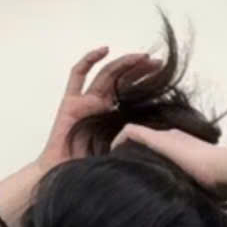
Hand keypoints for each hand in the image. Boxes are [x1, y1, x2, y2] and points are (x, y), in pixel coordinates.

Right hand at [36, 46, 162, 171]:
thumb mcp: (117, 152)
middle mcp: (98, 106)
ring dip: (124, 63)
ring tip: (141, 57)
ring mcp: (84, 102)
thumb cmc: (86, 169)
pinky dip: (89, 60)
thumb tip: (154, 135)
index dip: (146, 82)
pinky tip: (105, 50)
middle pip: (121, 80)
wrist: (62, 176)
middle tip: (157, 63)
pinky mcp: (69, 102)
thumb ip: (130, 140)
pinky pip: (77, 75)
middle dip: (140, 70)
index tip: (163, 75)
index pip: (130, 92)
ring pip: (106, 74)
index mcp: (110, 116)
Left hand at [109, 124, 226, 193]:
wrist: (221, 169)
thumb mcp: (195, 189)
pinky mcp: (156, 138)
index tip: (132, 177)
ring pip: (135, 137)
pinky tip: (111, 156)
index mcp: (180, 150)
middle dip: (130, 156)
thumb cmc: (214, 186)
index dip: (142, 161)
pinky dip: (118, 141)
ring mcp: (164, 136)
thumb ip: (184, 194)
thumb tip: (178, 218)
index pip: (156, 151)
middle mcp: (170, 139)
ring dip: (123, 151)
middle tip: (118, 172)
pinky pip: (129, 132)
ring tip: (112, 166)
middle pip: (144, 144)